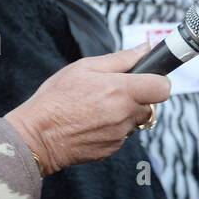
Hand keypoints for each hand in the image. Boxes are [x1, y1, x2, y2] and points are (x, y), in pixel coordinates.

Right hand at [4, 43, 169, 174]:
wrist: (36, 137)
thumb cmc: (56, 99)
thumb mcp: (83, 67)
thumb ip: (120, 59)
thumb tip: (145, 49)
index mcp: (121, 91)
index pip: (162, 87)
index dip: (157, 80)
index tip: (147, 78)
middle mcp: (124, 115)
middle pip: (150, 105)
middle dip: (138, 97)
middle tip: (113, 91)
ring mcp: (119, 135)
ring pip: (135, 121)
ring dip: (125, 113)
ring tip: (96, 107)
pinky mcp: (112, 150)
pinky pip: (122, 135)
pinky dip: (113, 128)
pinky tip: (91, 122)